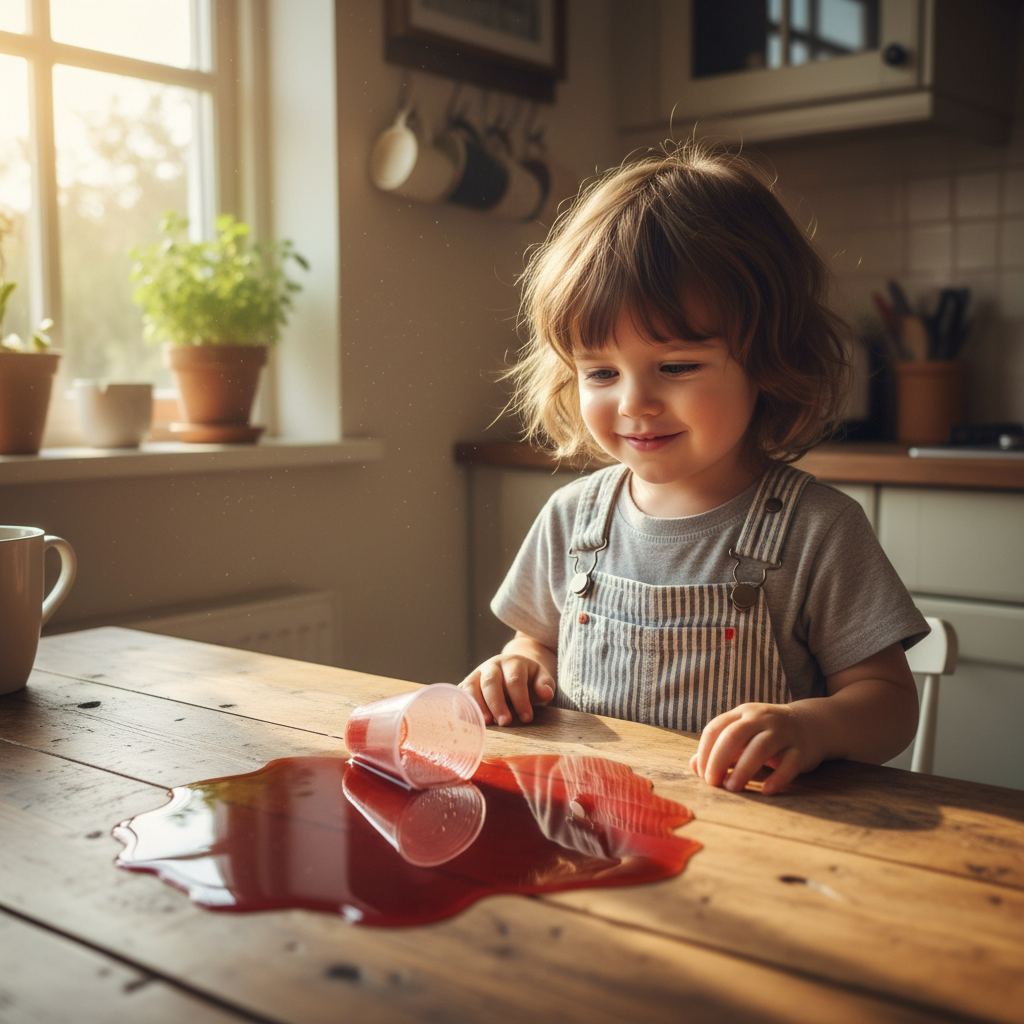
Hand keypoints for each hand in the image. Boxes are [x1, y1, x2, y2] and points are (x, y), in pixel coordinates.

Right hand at [459, 654, 553, 725]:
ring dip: (477, 705)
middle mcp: (492, 666)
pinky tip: (469, 721)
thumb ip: (545, 684)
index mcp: (512, 663)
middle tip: (505, 723)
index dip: (520, 700)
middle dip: (497, 703)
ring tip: (486, 723)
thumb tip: (546, 693)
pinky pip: (460, 693)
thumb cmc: (528, 680)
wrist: (512, 671)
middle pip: (491, 682)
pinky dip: (462, 706)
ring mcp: (477, 674)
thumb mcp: (541, 678)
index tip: (527, 718)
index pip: (515, 680)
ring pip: (471, 686)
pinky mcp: (466, 685)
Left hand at [689, 702, 825, 795]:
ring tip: (732, 788)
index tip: (701, 773)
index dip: (704, 751)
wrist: (811, 725)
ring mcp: (783, 733)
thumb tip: (693, 767)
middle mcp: (761, 719)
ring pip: (760, 748)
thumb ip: (718, 749)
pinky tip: (766, 790)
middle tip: (712, 783)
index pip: (715, 728)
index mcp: (743, 713)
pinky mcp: (802, 750)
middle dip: (718, 760)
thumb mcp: (742, 735)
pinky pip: (789, 764)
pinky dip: (778, 778)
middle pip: (734, 735)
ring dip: (743, 769)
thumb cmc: (767, 734)